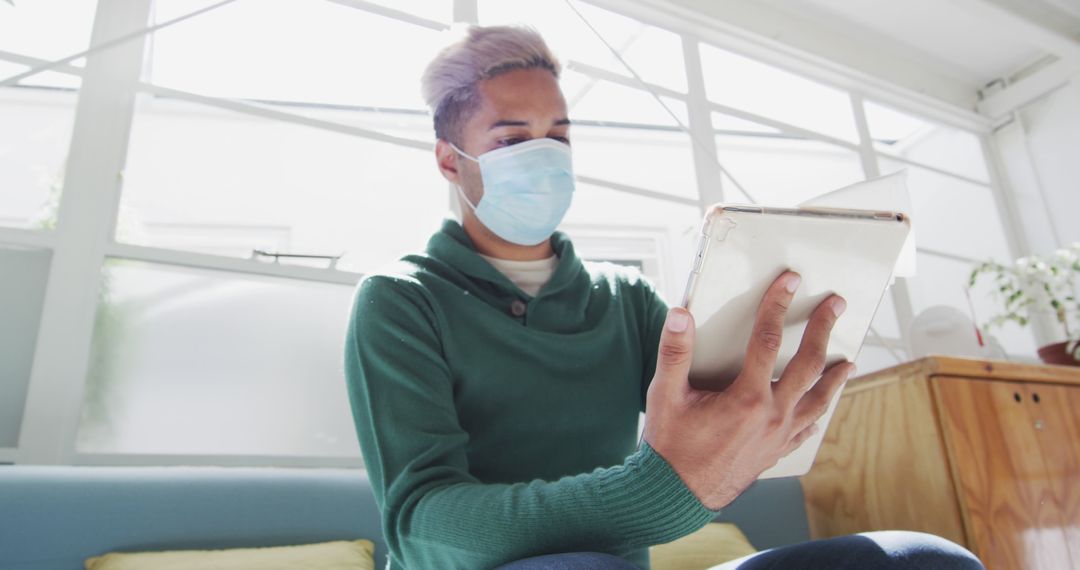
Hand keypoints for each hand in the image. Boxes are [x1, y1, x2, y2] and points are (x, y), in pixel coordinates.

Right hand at [642, 271, 854, 509]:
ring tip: (847, 360)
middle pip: (808, 365)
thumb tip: (680, 315)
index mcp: (746, 398)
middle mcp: (771, 416)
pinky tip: (823, 405)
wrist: (677, 495)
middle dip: (823, 330)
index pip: (767, 340)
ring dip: (834, 376)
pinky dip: (819, 411)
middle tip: (836, 305)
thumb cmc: (670, 445)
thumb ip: (675, 353)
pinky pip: (808, 427)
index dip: (777, 305)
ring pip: (818, 400)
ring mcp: (779, 436)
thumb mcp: (664, 395)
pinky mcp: (777, 451)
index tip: (789, 281)